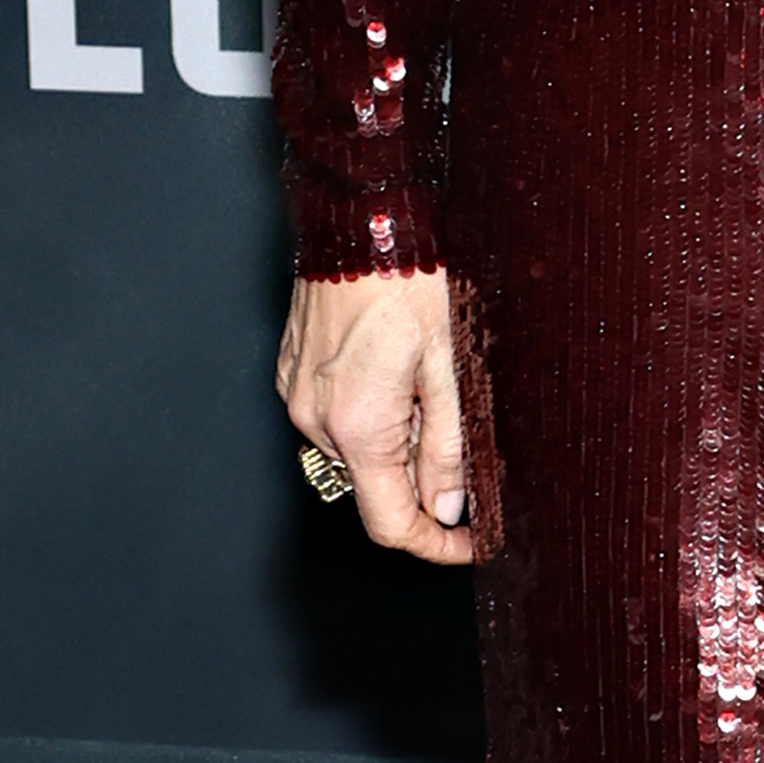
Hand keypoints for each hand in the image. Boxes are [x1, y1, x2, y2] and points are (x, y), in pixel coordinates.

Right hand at [278, 269, 479, 561]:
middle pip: (376, 485)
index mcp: (358, 426)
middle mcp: (316, 420)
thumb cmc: (413, 278)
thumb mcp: (452, 368)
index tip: (470, 544)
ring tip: (426, 376)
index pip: (390, 523)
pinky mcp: (293, 371)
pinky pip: (336, 416)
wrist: (363, 217)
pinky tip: (395, 365)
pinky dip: (371, 411)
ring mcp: (298, 395)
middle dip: (422, 474)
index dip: (435, 545)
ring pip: (357, 449)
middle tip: (458, 416)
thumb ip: (448, 447)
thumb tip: (448, 507)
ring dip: (397, 437)